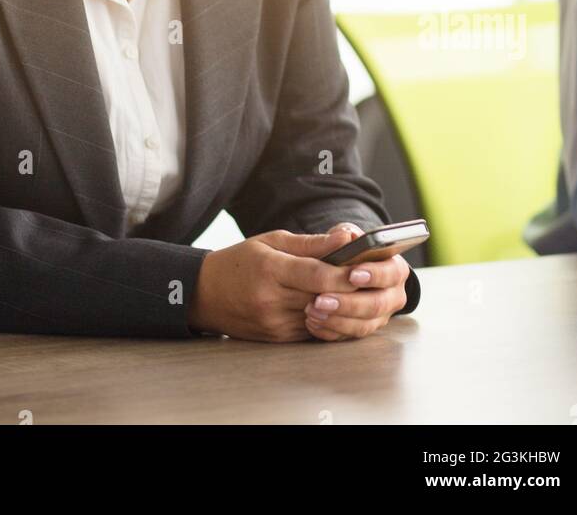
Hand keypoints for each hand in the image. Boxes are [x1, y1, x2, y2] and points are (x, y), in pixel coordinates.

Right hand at [186, 225, 378, 342]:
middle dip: (350, 289)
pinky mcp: (277, 338)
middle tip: (371, 279)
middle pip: (323, 297)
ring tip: (358, 292)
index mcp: (270, 269)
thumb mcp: (271, 241)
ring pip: (321, 317)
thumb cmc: (240, 261)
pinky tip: (336, 307)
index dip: (345, 273)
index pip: (317, 274)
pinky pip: (311, 330)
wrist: (205, 294)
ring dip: (342, 307)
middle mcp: (271, 300)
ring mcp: (274, 323)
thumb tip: (346, 237)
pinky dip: (327, 319)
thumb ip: (311, 243)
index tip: (366, 267)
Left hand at [302, 221, 409, 342]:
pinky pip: (349, 337)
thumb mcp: (346, 235)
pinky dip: (329, 331)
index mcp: (395, 268)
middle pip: (377, 304)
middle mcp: (393, 295)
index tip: (352, 274)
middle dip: (349, 303)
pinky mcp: (364, 330)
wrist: (347, 269)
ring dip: (336, 320)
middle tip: (322, 300)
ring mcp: (380, 317)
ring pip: (363, 326)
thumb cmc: (349, 250)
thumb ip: (343, 234)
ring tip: (312, 311)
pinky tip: (312, 322)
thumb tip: (347, 236)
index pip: (391, 273)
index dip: (374, 275)